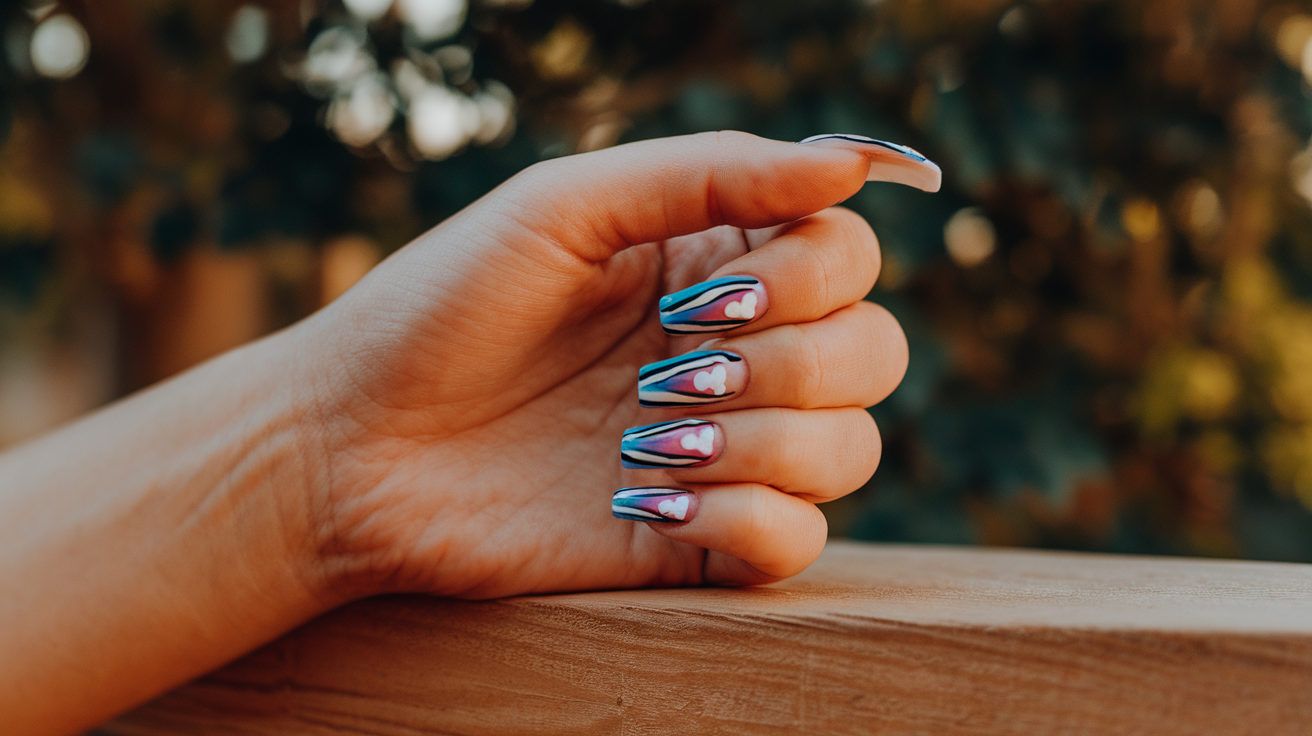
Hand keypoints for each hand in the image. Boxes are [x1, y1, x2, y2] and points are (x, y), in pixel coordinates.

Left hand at [297, 131, 934, 597]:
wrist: (349, 447)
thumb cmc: (439, 311)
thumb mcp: (562, 206)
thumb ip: (708, 172)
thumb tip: (854, 163)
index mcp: (707, 264)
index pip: (846, 254)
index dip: (809, 273)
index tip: (703, 294)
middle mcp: (731, 353)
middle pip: (873, 351)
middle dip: (792, 361)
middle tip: (671, 367)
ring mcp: (719, 449)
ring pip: (850, 449)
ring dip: (764, 440)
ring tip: (646, 437)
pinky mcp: (694, 539)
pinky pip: (798, 543)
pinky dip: (750, 520)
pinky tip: (651, 502)